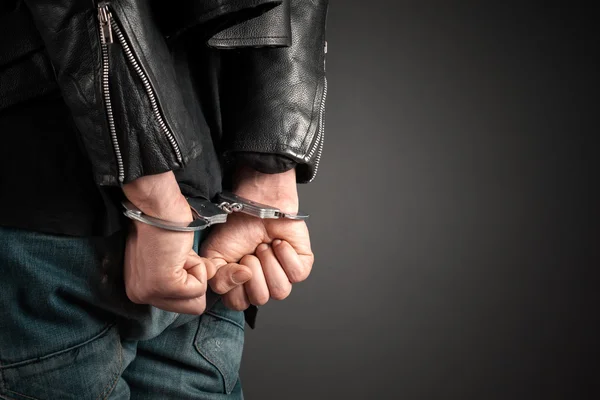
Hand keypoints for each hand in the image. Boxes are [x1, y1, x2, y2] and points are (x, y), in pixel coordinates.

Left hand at [122, 172, 251, 313]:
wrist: (158, 207)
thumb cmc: (164, 224)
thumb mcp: (168, 261)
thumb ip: (178, 279)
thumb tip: (199, 292)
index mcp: (137, 291)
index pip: (180, 304)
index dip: (189, 279)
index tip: (176, 258)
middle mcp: (139, 296)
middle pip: (191, 308)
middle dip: (195, 279)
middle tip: (180, 256)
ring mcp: (150, 293)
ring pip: (197, 300)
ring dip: (196, 272)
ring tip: (180, 254)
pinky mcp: (164, 285)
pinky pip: (199, 287)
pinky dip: (198, 266)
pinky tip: (182, 252)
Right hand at [201, 167, 313, 309]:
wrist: (256, 202)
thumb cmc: (236, 225)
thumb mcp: (214, 253)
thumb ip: (216, 278)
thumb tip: (242, 278)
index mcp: (241, 286)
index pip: (238, 303)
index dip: (235, 284)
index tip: (233, 262)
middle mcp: (263, 284)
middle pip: (261, 298)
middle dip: (254, 270)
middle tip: (251, 251)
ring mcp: (283, 276)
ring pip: (280, 291)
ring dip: (269, 263)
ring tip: (264, 246)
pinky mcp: (301, 264)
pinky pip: (297, 274)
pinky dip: (286, 255)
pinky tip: (278, 243)